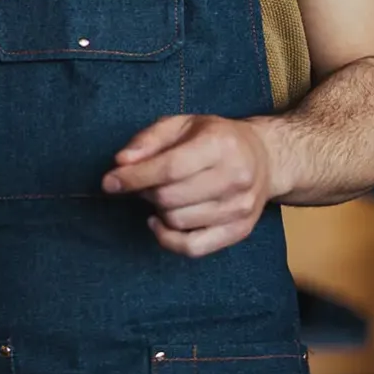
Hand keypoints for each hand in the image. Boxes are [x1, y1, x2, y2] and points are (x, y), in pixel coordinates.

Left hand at [103, 115, 275, 257]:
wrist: (264, 158)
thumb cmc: (215, 138)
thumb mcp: (181, 124)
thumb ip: (148, 140)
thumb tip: (121, 162)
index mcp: (220, 144)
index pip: (170, 168)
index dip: (134, 177)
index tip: (109, 182)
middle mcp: (235, 177)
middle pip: (170, 198)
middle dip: (146, 192)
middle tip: (146, 182)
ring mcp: (240, 207)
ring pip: (178, 222)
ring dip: (158, 211)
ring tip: (163, 194)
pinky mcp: (239, 231)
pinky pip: (193, 248)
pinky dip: (168, 239)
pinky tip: (160, 223)